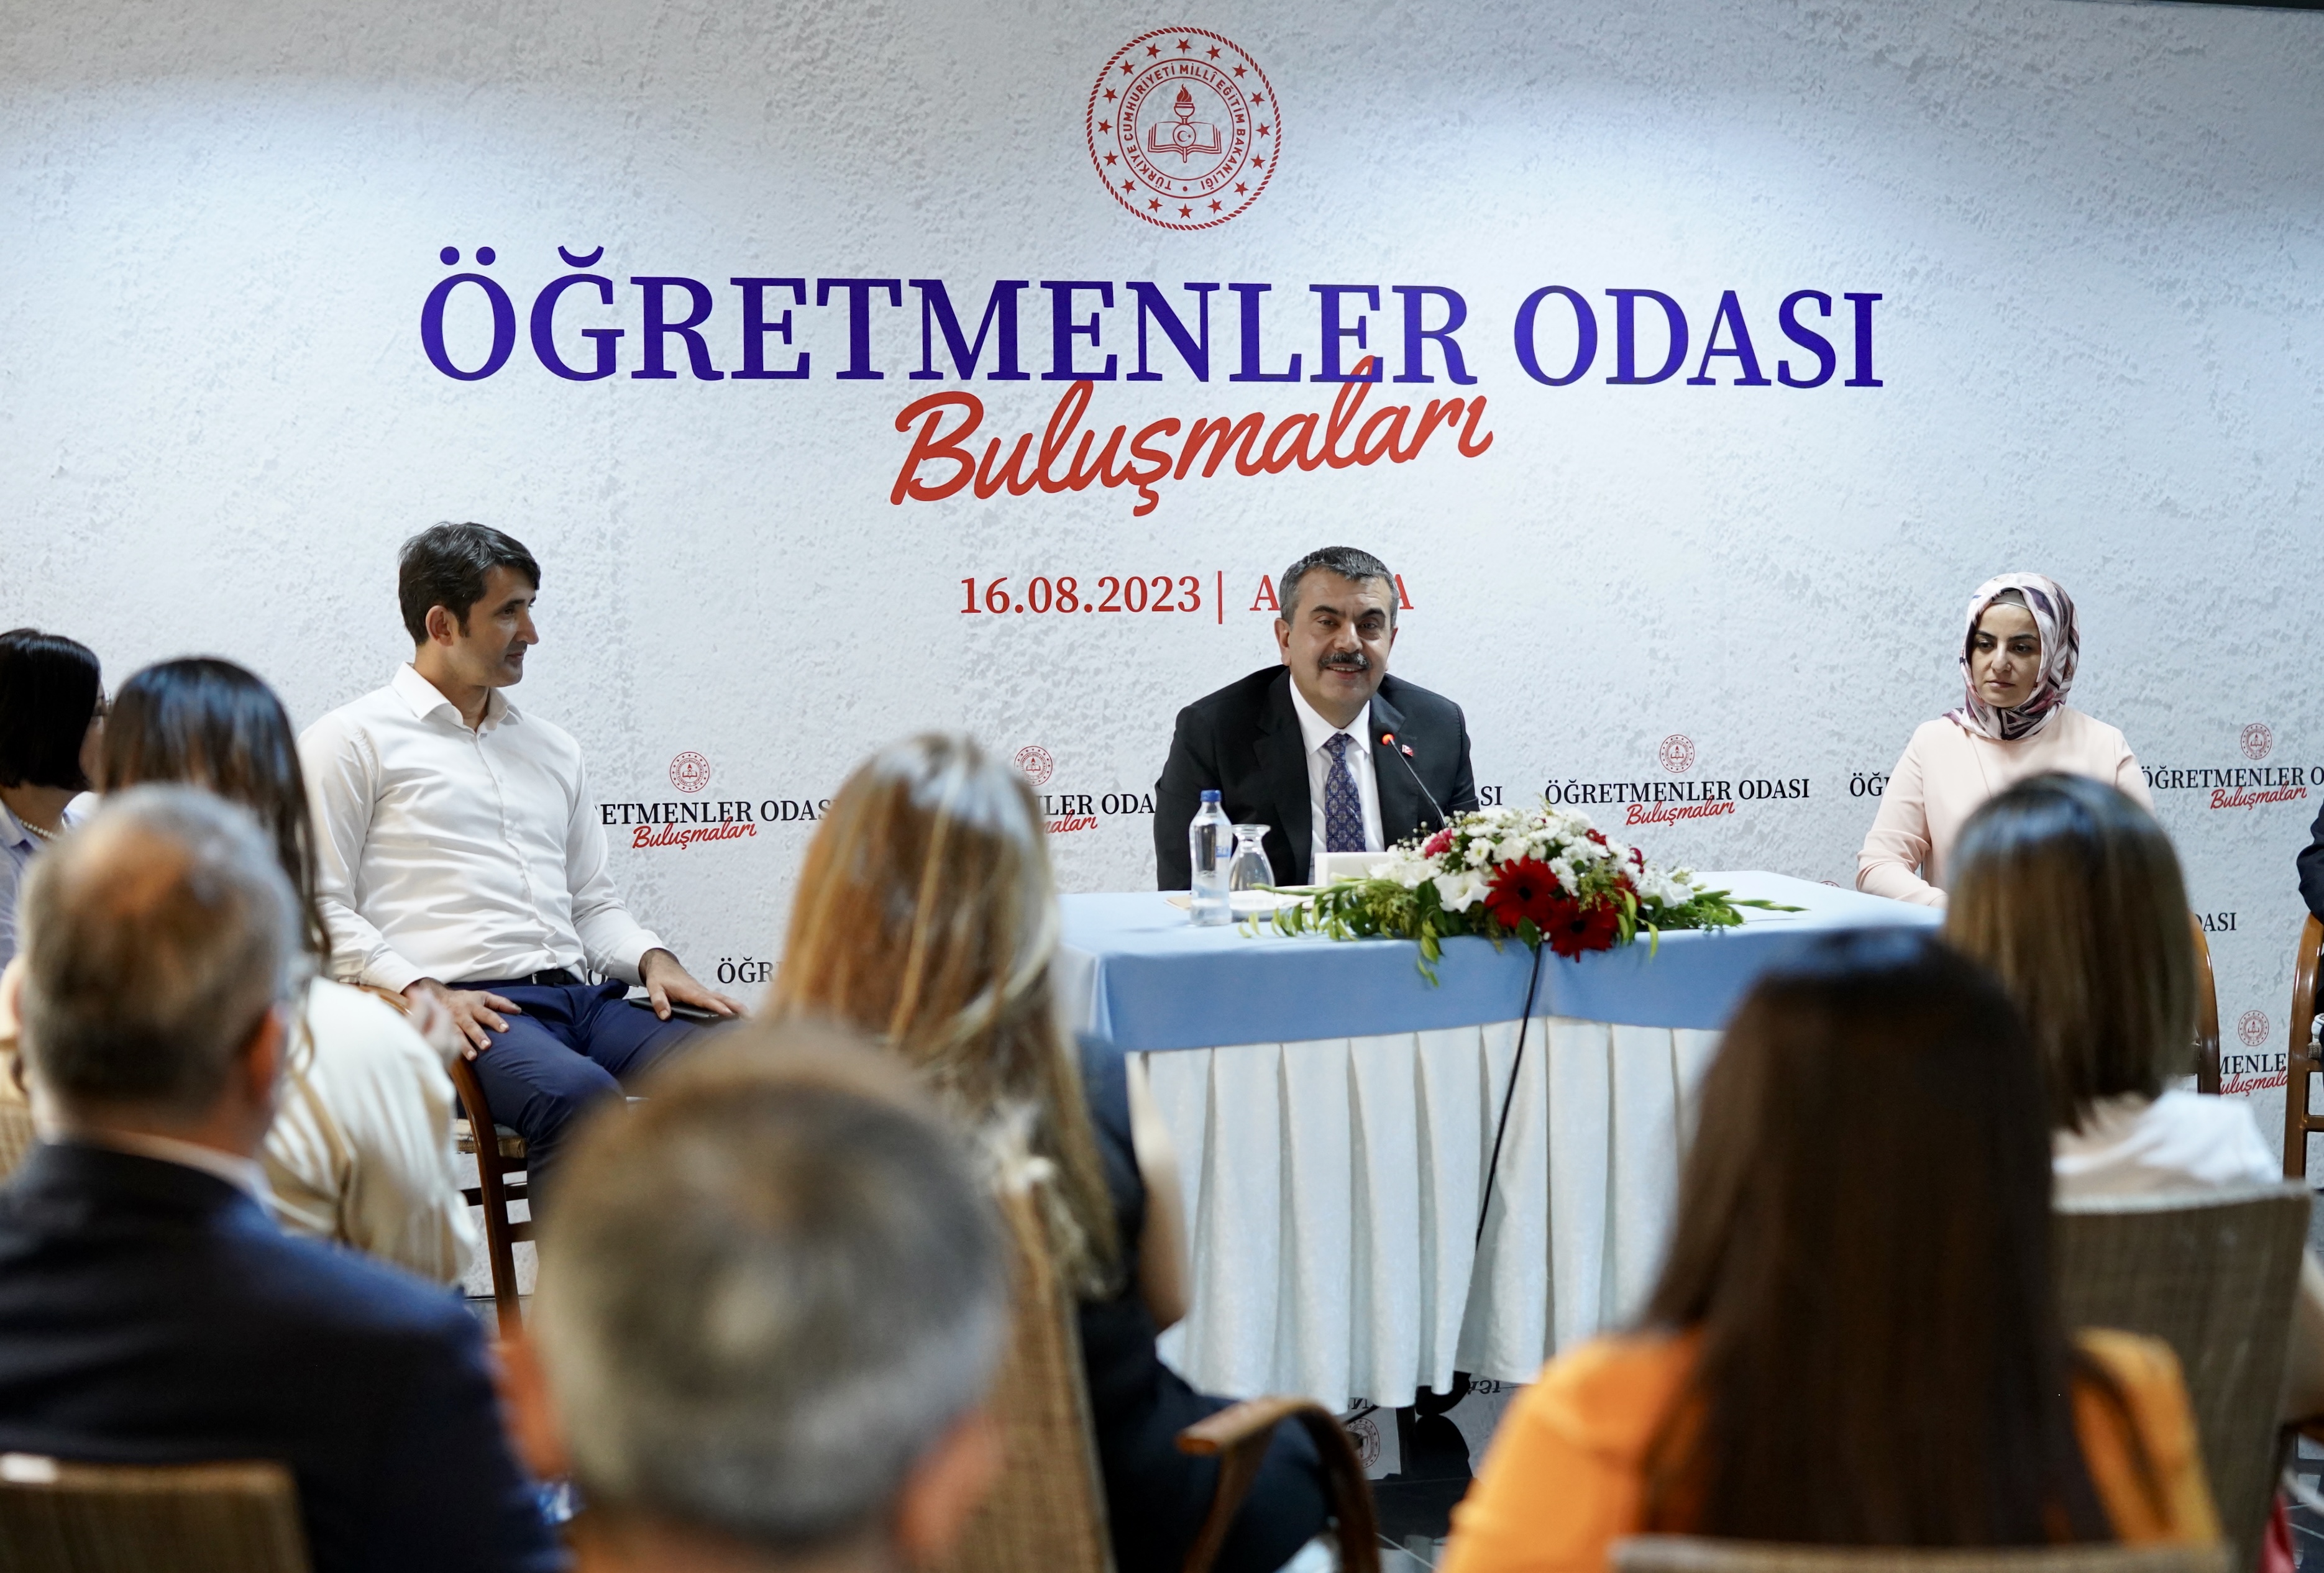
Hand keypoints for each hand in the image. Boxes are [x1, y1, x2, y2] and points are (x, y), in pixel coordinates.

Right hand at [404, 977, 521, 1058]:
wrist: (437, 997)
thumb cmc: (465, 999)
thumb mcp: (483, 996)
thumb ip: (500, 1003)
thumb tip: (518, 1011)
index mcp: (473, 1006)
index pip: (486, 1013)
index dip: (495, 1021)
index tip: (505, 1029)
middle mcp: (462, 1015)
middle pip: (471, 1026)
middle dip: (478, 1036)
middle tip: (487, 1046)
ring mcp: (451, 1024)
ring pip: (457, 1036)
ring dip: (465, 1046)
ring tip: (473, 1057)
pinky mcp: (442, 1033)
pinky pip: (447, 1041)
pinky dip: (451, 1050)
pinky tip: (455, 1058)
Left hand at [639, 948, 745, 1020]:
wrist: (663, 965)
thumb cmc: (659, 977)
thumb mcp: (654, 989)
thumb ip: (659, 1002)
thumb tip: (665, 1016)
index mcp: (688, 990)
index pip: (704, 999)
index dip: (716, 1006)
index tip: (727, 1012)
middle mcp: (699, 990)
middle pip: (721, 998)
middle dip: (735, 1006)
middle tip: (750, 1016)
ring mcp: (703, 991)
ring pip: (723, 998)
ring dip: (736, 1006)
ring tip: (750, 1017)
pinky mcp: (703, 993)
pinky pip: (719, 999)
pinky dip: (731, 1005)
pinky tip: (737, 1013)